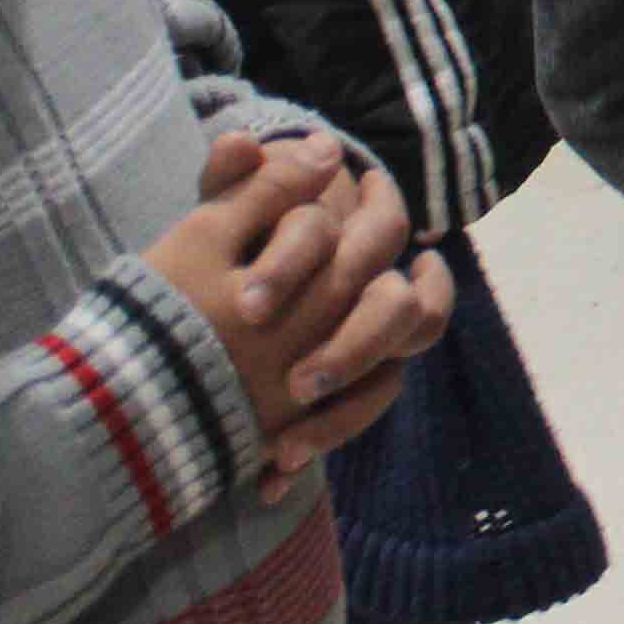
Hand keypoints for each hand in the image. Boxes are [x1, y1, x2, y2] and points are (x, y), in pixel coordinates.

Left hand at [142, 156, 452, 504]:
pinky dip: (310, 451)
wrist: (231, 278)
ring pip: (389, 380)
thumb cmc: (236, 235)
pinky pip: (350, 424)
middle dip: (348, 350)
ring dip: (341, 415)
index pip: (377, 232)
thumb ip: (230, 178)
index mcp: (359, 231)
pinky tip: (265, 482)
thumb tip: (237, 142)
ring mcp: (366, 343)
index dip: (309, 267)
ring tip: (282, 447)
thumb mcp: (223, 209)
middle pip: (400, 315)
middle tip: (295, 383)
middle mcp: (376, 287)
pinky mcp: (347, 389)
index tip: (250, 303)